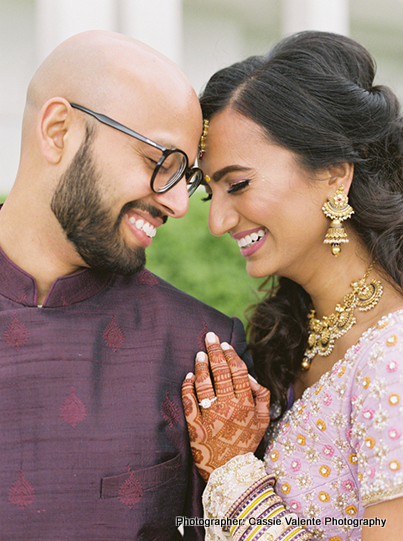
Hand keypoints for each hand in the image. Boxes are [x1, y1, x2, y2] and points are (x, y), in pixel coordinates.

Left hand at [182, 332, 269, 481]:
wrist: (230, 473)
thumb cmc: (246, 444)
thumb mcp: (263, 422)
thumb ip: (263, 398)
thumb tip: (253, 378)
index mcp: (246, 404)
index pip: (239, 372)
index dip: (231, 356)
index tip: (225, 345)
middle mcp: (229, 406)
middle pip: (221, 372)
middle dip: (215, 351)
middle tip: (209, 337)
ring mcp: (210, 415)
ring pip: (204, 383)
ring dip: (201, 365)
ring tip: (199, 354)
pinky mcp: (195, 425)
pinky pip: (189, 400)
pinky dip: (188, 385)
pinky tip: (188, 376)